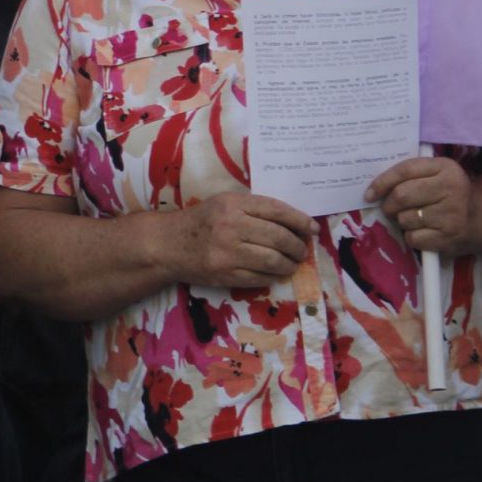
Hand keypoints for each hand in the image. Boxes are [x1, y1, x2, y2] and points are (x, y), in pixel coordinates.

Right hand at [166, 192, 313, 287]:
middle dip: (297, 246)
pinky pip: (261, 278)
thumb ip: (255, 209)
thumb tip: (295, 224)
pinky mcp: (225, 275)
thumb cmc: (201, 221)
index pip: (276, 210)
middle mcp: (230, 226)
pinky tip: (275, 273)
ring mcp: (228, 253)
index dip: (299, 220)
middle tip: (302, 251)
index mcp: (232, 204)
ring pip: (273, 261)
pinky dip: (274, 277)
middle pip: (279, 237)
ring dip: (289, 264)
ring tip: (292, 263)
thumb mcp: (225, 204)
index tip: (312, 229)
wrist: (169, 245)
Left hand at [367, 156, 481, 257]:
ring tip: (415, 219)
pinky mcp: (449, 238)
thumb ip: (410, 174)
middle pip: (401, 195)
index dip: (382, 182)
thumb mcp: (436, 174)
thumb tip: (372, 189)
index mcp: (446, 167)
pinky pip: (413, 238)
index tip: (369, 194)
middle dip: (389, 204)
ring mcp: (452, 215)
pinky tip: (424, 232)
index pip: (404, 170)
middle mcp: (452, 189)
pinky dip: (411, 236)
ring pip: (405, 218)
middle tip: (389, 208)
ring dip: (402, 221)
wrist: (481, 220)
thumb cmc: (449, 194)